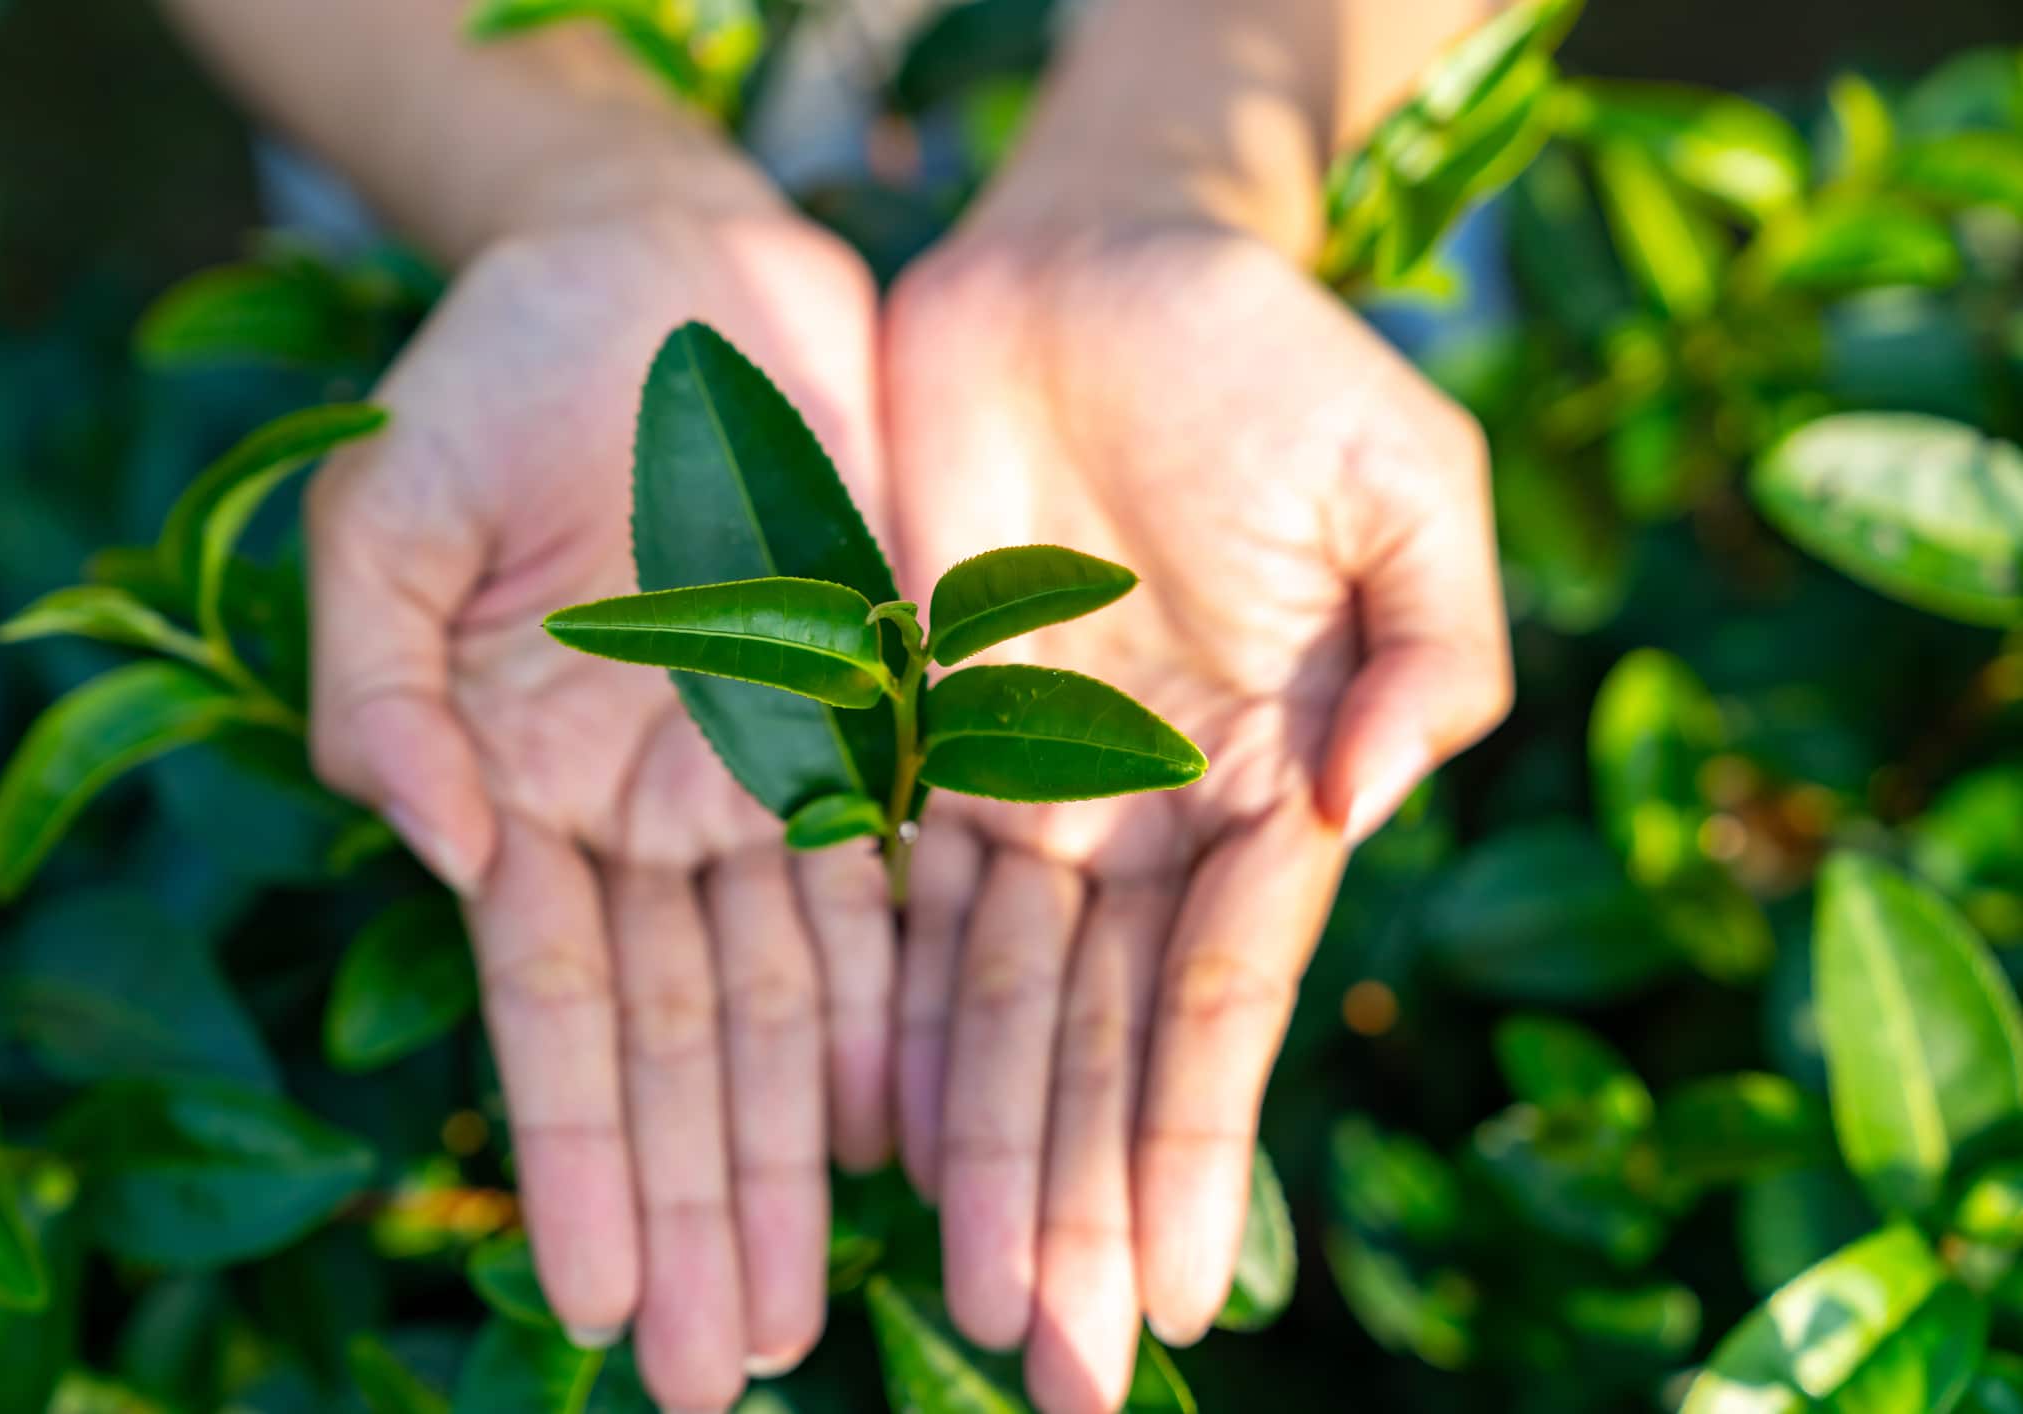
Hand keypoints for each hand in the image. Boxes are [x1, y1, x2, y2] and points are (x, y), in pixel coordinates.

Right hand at [304, 206, 894, 1410]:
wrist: (672, 268)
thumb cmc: (503, 374)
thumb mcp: (386, 506)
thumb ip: (380, 680)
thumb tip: (423, 839)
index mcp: (527, 778)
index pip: (557, 1004)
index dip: (581, 1151)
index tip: (599, 1300)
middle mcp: (655, 811)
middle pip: (688, 1042)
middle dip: (702, 1206)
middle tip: (725, 1374)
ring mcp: (775, 776)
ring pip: (799, 1001)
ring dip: (802, 1156)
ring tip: (815, 1311)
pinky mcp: (889, 722)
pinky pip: (912, 888)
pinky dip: (917, 1010)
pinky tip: (924, 1139)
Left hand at [881, 221, 1512, 1410]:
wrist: (1099, 259)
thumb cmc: (1274, 357)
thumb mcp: (1411, 479)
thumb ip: (1436, 646)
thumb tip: (1358, 807)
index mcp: (1262, 777)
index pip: (1221, 995)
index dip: (1196, 1144)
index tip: (1178, 1296)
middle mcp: (1136, 811)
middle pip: (1097, 1039)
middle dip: (1079, 1201)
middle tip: (1054, 1366)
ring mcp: (1014, 780)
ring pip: (986, 1000)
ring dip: (981, 1150)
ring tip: (967, 1303)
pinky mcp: (900, 726)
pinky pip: (876, 892)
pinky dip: (872, 1014)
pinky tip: (863, 1142)